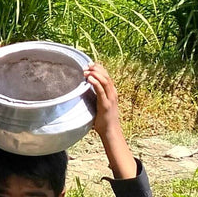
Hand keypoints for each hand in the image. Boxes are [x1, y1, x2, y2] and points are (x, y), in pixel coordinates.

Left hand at [85, 63, 137, 178]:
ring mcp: (110, 99)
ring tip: (86, 71)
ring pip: (105, 81)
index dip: (100, 69)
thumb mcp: (100, 105)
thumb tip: (84, 92)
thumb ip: (96, 98)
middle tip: (87, 65)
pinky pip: (101, 91)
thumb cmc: (104, 120)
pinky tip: (90, 79)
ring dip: (95, 74)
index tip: (91, 64)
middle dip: (97, 69)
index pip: (107, 76)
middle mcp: (113, 94)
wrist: (111, 132)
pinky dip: (96, 83)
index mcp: (112, 93)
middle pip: (106, 76)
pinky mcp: (106, 105)